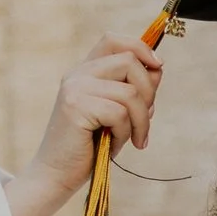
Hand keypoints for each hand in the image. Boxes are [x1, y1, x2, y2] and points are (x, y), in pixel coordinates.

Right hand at [11, 33, 166, 215]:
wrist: (58, 174)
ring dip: (141, 120)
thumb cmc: (91, 148)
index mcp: (85, 72)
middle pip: (129, 62)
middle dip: (149, 92)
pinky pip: (120, 113)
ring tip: (133, 139)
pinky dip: (125, 132)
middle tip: (145, 121)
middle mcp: (78, 74)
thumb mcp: (119, 116)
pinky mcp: (75, 105)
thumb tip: (158, 69)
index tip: (158, 67)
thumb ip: (136, 92)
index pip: (114, 40)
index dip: (141, 48)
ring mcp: (75, 88)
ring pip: (130, 91)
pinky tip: (114, 145)